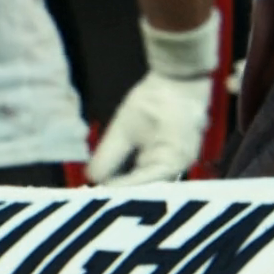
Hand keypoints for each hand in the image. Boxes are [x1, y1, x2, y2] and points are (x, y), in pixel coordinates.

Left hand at [89, 71, 213, 186]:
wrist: (179, 79)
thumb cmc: (155, 100)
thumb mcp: (124, 128)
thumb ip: (109, 156)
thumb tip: (93, 179)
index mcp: (171, 163)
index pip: (138, 186)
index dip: (115, 191)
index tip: (94, 195)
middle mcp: (180, 167)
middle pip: (146, 186)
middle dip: (121, 188)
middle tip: (94, 191)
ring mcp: (181, 160)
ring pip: (150, 178)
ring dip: (128, 180)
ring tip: (102, 183)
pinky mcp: (175, 152)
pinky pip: (154, 168)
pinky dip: (136, 170)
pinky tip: (117, 171)